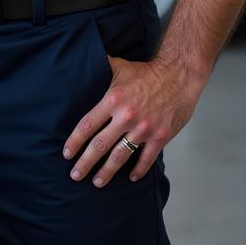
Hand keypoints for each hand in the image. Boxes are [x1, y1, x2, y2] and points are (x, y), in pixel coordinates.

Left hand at [62, 55, 205, 187]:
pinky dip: (138, 170)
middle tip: (75, 175)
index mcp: (112, 101)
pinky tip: (131, 177)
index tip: (66, 153)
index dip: (75, 141)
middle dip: (85, 162)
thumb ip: (99, 69)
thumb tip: (80, 63)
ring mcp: (144, 128)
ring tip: (97, 182)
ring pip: (121, 155)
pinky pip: (147, 158)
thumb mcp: (118, 67)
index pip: (87, 125)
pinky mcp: (161, 136)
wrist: (179, 76)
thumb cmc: (146, 73)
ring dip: (107, 171)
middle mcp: (126, 116)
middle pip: (100, 145)